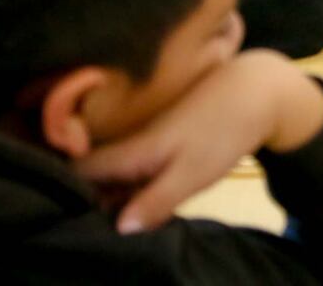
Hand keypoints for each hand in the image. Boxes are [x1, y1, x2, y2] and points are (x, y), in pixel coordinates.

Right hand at [75, 51, 322, 233]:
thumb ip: (155, 201)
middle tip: (93, 226)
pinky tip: (141, 203)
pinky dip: (132, 187)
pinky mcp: (163, 146)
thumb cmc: (223, 132)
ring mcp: (147, 145)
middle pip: (92, 177)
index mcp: (131, 152)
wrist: (256, 93)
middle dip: (87, 200)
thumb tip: (119, 228)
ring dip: (111, 196)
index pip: (78, 173)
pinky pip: (134, 171)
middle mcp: (131, 147)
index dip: (66, 194)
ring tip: (117, 218)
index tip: (67, 216)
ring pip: (114, 175)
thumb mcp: (192, 173)